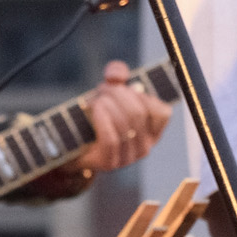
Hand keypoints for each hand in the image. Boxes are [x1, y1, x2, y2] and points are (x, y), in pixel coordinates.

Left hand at [72, 62, 173, 177]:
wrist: (74, 142)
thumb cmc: (97, 114)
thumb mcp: (110, 90)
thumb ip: (117, 74)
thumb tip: (116, 75)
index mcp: (152, 131)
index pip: (161, 113)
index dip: (143, 95)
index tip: (124, 87)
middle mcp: (145, 146)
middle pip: (138, 113)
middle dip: (118, 94)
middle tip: (102, 88)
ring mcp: (129, 157)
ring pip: (125, 125)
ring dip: (108, 104)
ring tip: (95, 98)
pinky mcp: (110, 163)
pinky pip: (111, 140)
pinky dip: (103, 120)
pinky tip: (95, 108)